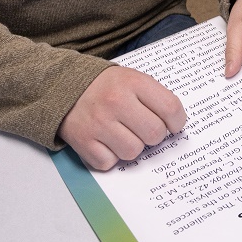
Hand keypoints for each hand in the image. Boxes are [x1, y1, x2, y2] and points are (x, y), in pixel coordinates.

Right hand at [59, 66, 186, 170]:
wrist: (63, 86)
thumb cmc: (106, 86)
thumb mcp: (133, 78)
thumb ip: (155, 97)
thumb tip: (175, 124)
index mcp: (133, 82)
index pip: (171, 108)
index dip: (177, 122)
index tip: (174, 125)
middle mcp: (116, 101)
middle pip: (154, 134)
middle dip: (154, 135)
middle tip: (145, 129)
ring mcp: (98, 123)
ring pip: (134, 151)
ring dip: (132, 146)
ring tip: (123, 133)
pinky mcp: (83, 141)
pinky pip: (110, 162)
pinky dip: (110, 156)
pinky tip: (106, 141)